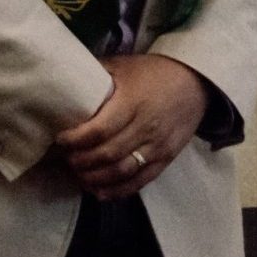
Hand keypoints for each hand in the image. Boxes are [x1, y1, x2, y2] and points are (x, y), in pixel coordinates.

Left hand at [53, 54, 209, 200]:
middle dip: (80, 161)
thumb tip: (63, 83)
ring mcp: (158, 146)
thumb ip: (95, 75)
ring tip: (79, 174)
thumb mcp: (123, 66)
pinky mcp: (166, 158)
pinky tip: (98, 191)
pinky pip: (139, 181)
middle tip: (66, 158)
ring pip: (121, 172)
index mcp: (133, 102)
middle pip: (107, 155)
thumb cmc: (154, 72)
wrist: (196, 82)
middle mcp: (146, 127)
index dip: (75, 140)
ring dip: (94, 178)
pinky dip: (117, 191)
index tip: (60, 139)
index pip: (99, 130)